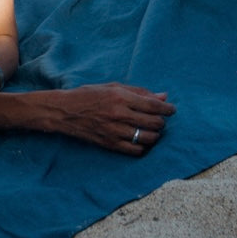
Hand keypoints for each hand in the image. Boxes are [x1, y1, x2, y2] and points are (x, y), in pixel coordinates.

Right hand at [45, 84, 174, 155]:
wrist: (65, 111)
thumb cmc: (89, 95)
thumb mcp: (113, 87)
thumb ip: (139, 92)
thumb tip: (163, 96)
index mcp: (121, 97)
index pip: (153, 105)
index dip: (167, 108)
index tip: (172, 110)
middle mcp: (119, 115)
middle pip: (154, 122)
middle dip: (161, 121)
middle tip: (159, 119)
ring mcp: (115, 131)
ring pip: (147, 138)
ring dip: (155, 135)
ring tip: (152, 130)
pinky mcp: (110, 144)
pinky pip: (135, 150)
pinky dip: (143, 146)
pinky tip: (141, 140)